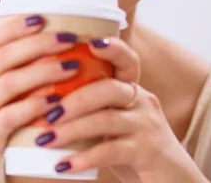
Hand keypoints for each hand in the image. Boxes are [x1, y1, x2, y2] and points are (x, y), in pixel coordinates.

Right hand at [0, 15, 78, 182]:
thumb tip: (25, 57)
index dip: (14, 27)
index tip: (41, 17)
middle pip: (3, 56)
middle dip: (38, 43)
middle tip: (68, 37)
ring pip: (10, 82)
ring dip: (44, 71)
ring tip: (72, 66)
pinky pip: (11, 116)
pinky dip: (34, 106)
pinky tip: (56, 101)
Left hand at [34, 37, 207, 182]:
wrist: (173, 180)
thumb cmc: (130, 146)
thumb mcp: (112, 120)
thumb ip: (89, 106)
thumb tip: (38, 98)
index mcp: (131, 89)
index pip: (126, 59)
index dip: (112, 47)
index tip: (90, 41)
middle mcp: (142, 101)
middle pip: (109, 88)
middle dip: (73, 99)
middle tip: (44, 112)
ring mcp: (147, 126)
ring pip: (106, 120)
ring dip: (71, 129)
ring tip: (43, 139)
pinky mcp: (148, 152)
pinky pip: (112, 150)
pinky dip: (84, 158)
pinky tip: (63, 165)